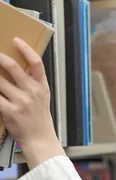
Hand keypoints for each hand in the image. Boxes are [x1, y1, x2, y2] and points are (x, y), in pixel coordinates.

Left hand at [0, 37, 64, 168]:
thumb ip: (32, 82)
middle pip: (12, 67)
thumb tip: (15, 67)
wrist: (39, 139)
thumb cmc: (39, 119)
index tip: (15, 40)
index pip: (36, 63)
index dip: (25, 49)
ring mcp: (21, 102)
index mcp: (41, 86)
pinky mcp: (10, 111)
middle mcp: (32, 92)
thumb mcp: (42, 97)